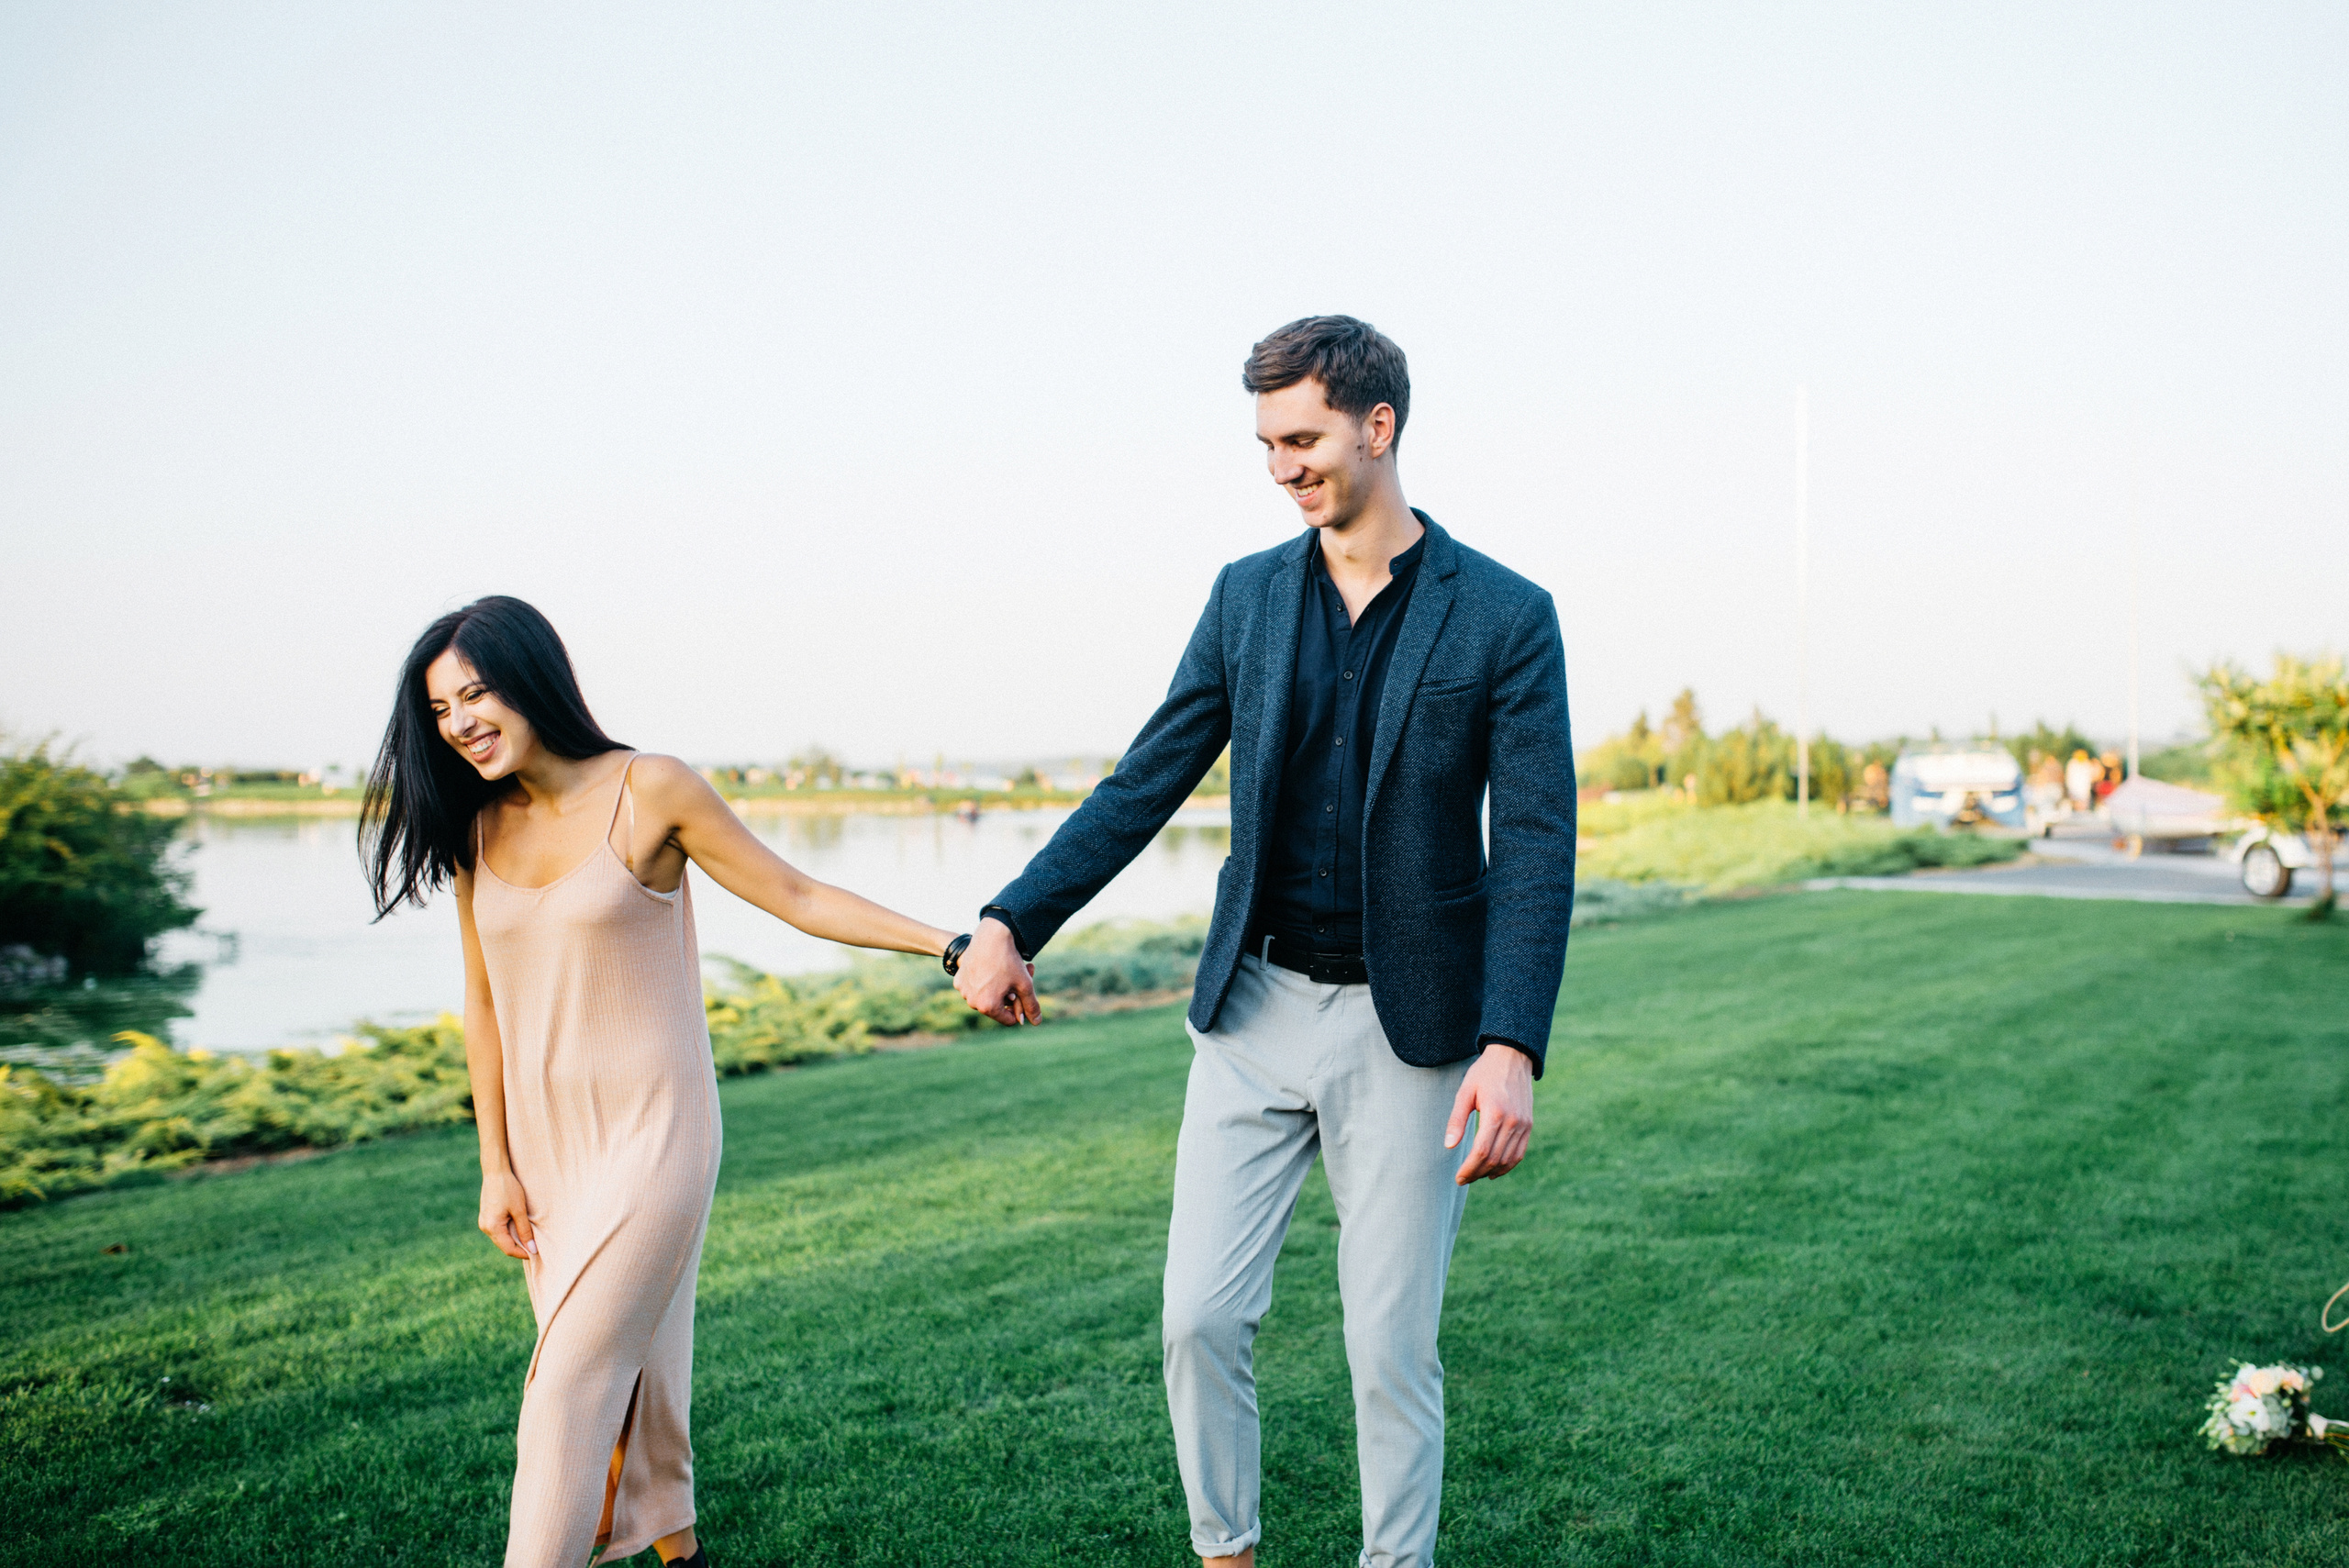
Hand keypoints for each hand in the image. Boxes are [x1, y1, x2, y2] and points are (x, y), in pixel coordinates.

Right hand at [479, 1169, 537, 1259]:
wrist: (495, 1172)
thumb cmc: (509, 1189)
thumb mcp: (519, 1210)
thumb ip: (525, 1231)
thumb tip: (532, 1249)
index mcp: (492, 1227)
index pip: (508, 1249)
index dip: (522, 1253)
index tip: (536, 1253)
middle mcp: (485, 1227)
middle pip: (503, 1245)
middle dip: (518, 1248)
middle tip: (534, 1247)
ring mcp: (484, 1222)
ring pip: (501, 1238)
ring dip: (514, 1240)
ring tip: (529, 1238)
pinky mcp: (486, 1217)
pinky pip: (498, 1230)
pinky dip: (509, 1232)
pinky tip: (519, 1228)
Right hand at [953, 916, 1039, 1025]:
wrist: (991, 935)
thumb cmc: (1009, 961)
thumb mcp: (1025, 984)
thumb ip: (1031, 1005)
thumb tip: (1036, 1022)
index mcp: (988, 1006)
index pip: (1009, 1019)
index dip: (1019, 1008)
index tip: (1023, 994)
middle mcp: (972, 1002)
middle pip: (996, 1007)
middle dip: (1009, 996)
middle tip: (1018, 978)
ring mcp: (963, 991)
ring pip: (985, 997)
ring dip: (997, 989)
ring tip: (1005, 972)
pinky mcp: (958, 980)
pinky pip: (974, 987)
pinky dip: (983, 981)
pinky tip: (991, 968)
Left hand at [1445, 1043, 1532, 1183]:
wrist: (1512, 1058)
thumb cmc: (1484, 1073)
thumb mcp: (1465, 1092)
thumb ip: (1457, 1120)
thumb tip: (1449, 1146)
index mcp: (1495, 1112)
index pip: (1482, 1151)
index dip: (1469, 1168)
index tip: (1458, 1177)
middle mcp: (1513, 1121)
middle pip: (1494, 1159)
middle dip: (1477, 1173)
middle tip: (1463, 1179)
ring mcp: (1524, 1125)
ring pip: (1508, 1159)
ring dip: (1491, 1172)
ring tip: (1475, 1176)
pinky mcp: (1529, 1125)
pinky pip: (1519, 1153)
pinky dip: (1507, 1165)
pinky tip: (1493, 1171)